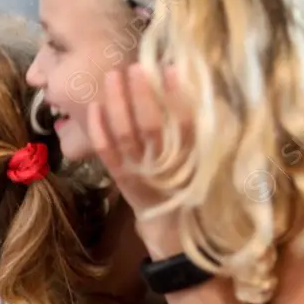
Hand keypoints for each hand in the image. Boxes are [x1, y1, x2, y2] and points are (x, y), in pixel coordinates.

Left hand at [86, 64, 193, 254]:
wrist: (176, 237)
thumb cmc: (195, 194)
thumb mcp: (209, 167)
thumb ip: (207, 136)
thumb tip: (205, 94)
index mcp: (191, 162)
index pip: (186, 125)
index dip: (178, 96)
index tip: (172, 68)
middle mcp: (163, 167)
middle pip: (149, 125)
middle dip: (141, 94)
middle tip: (136, 66)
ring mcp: (139, 173)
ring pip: (124, 134)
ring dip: (117, 102)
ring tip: (114, 75)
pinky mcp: (120, 179)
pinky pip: (106, 152)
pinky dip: (98, 128)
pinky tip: (95, 105)